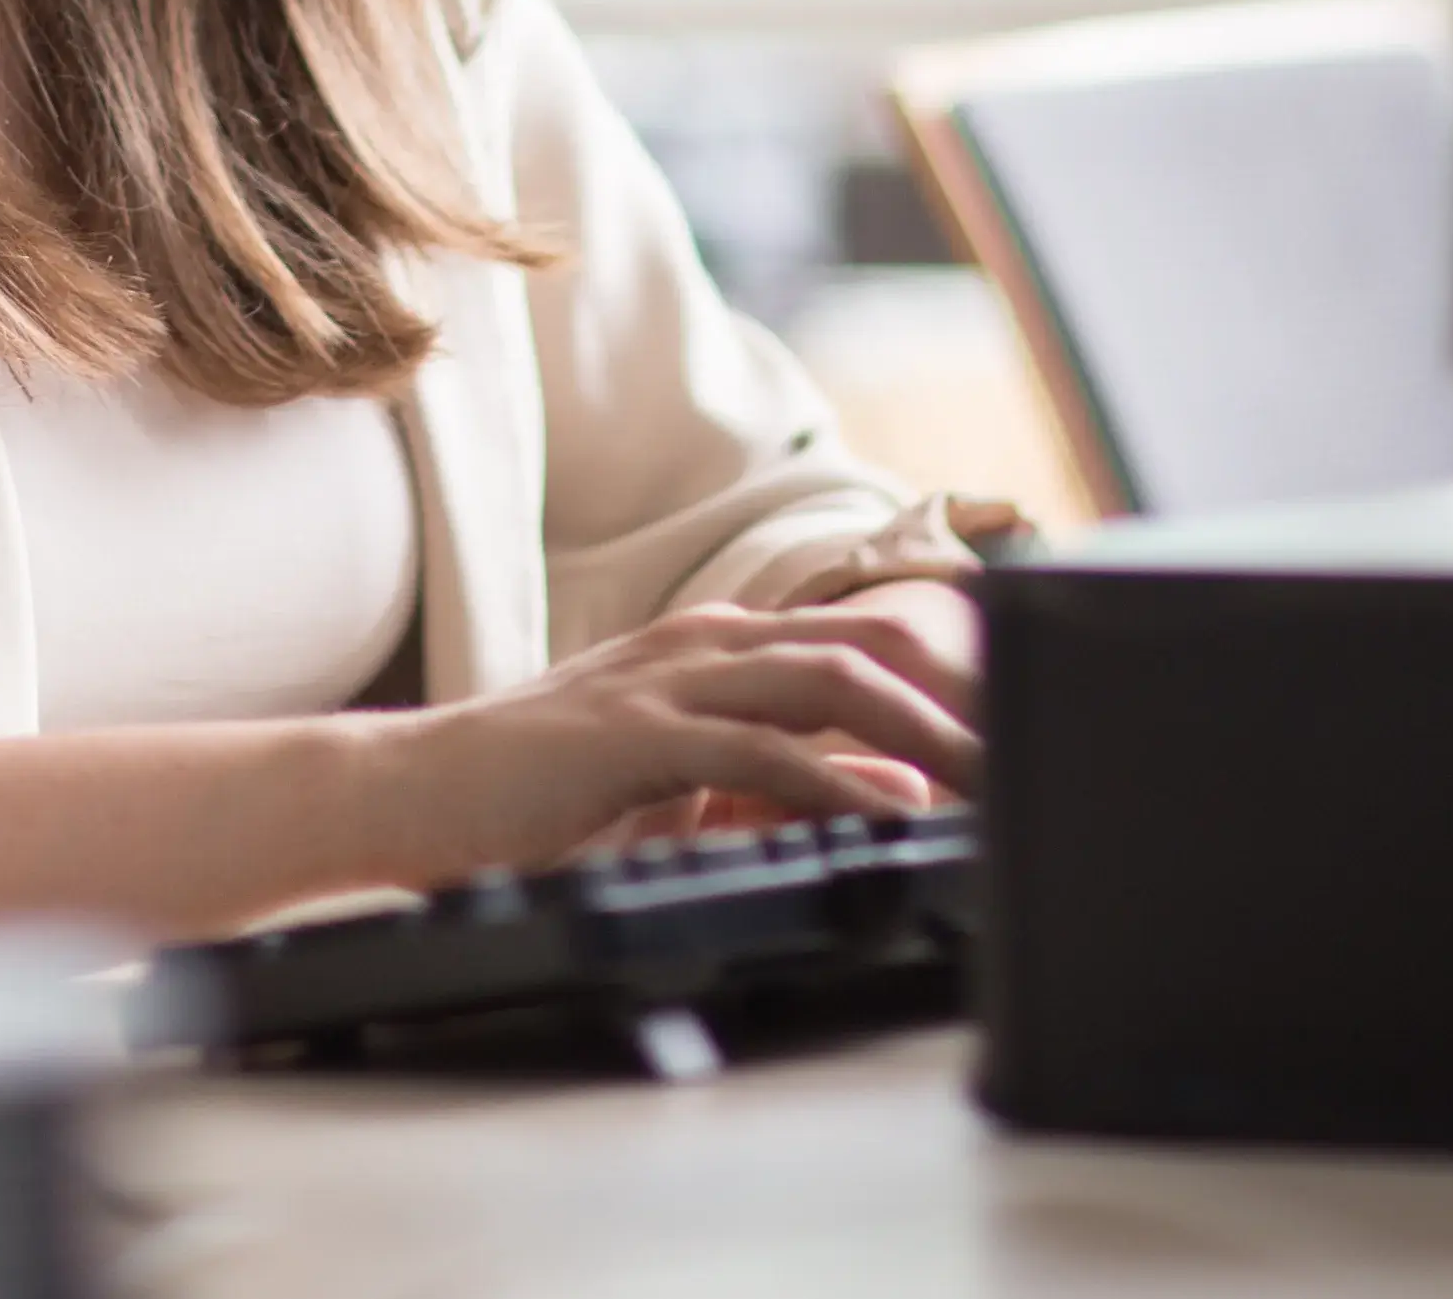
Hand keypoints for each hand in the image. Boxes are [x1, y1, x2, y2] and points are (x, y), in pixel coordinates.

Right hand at [361, 585, 980, 878]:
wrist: (408, 789)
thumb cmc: (539, 794)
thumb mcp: (685, 783)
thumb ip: (785, 777)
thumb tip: (892, 786)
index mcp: (721, 646)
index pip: (867, 643)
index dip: (957, 680)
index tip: (1030, 732)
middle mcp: (707, 644)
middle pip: (872, 647)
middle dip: (968, 699)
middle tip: (1045, 753)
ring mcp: (670, 679)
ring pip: (831, 682)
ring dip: (925, 730)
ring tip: (996, 782)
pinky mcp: (634, 731)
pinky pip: (755, 747)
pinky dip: (831, 777)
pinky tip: (886, 809)